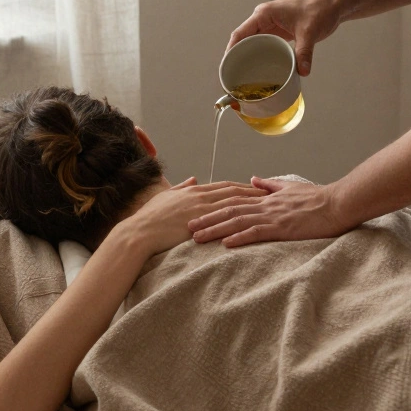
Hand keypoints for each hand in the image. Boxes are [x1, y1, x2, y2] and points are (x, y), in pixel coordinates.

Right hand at [114, 179, 268, 255]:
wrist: (140, 232)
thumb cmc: (149, 218)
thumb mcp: (165, 197)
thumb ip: (181, 187)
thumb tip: (193, 178)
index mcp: (193, 189)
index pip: (223, 186)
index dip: (240, 186)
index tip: (254, 186)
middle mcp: (200, 194)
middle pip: (233, 191)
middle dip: (253, 191)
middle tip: (270, 192)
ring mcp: (201, 207)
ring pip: (233, 201)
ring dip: (252, 201)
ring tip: (269, 203)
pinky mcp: (201, 221)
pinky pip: (227, 216)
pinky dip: (243, 215)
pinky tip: (255, 218)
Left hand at [188, 177, 356, 247]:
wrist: (338, 203)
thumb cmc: (317, 198)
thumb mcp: (290, 187)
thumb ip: (270, 184)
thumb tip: (253, 179)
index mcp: (265, 198)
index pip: (233, 201)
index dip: (213, 207)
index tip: (196, 212)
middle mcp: (264, 205)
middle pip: (229, 211)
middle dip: (206, 219)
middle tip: (186, 226)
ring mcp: (273, 216)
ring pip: (238, 221)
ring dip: (216, 229)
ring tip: (198, 237)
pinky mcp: (283, 227)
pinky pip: (258, 232)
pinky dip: (240, 237)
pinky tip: (226, 243)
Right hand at [227, 0, 340, 76]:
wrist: (332, 5)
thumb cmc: (320, 10)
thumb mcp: (310, 32)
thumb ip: (304, 52)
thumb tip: (302, 72)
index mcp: (264, 14)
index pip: (240, 34)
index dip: (230, 51)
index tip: (226, 67)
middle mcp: (263, 19)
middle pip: (242, 40)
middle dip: (235, 58)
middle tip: (231, 77)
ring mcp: (269, 26)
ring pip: (251, 44)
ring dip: (245, 58)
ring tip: (240, 77)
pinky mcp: (276, 32)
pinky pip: (262, 46)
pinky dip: (257, 57)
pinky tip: (257, 70)